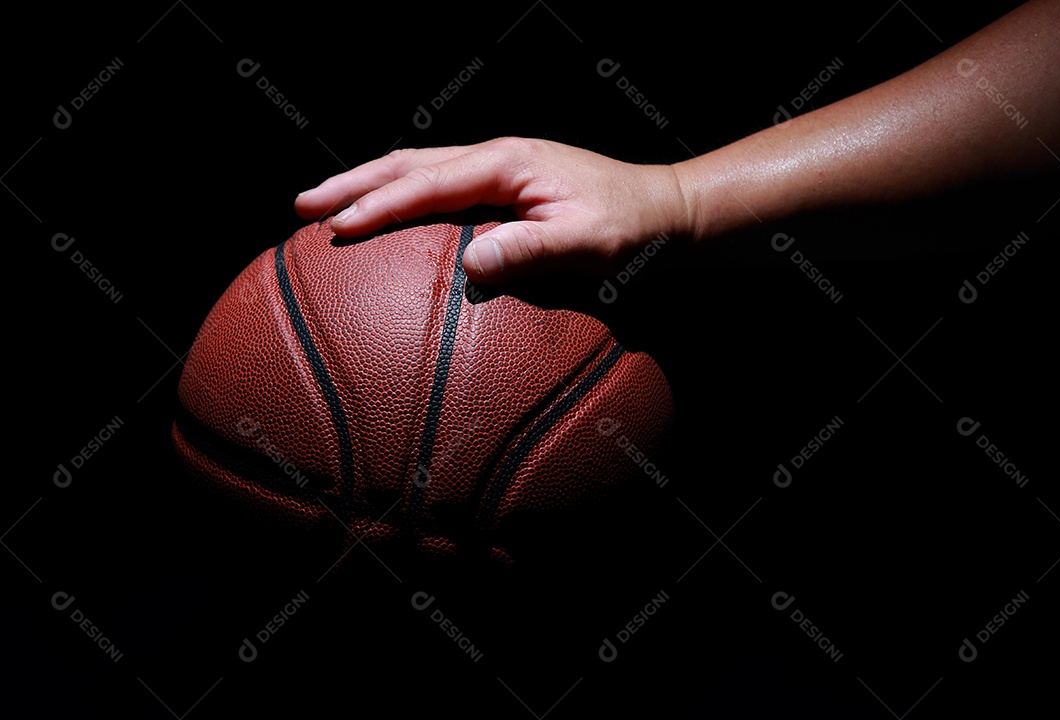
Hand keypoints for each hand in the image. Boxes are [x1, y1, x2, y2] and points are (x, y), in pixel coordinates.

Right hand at [295, 137, 692, 282]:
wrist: (663, 210)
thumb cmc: (629, 230)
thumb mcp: (587, 244)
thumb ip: (531, 251)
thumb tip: (470, 262)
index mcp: (509, 165)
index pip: (428, 184)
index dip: (378, 205)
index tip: (335, 227)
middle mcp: (496, 156)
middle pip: (409, 164)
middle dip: (353, 183)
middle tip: (301, 206)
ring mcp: (499, 165)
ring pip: (418, 167)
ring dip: (369, 182)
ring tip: (324, 202)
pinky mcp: (504, 181)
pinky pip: (438, 181)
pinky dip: (400, 190)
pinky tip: (385, 206)